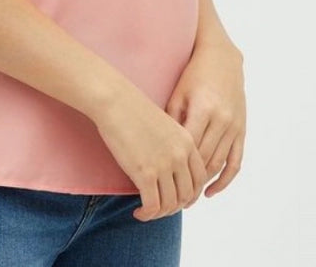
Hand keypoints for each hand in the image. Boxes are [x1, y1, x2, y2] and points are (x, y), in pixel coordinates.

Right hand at [93, 81, 208, 220]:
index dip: (191, 194)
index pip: (200, 178)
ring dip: (160, 214)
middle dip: (175, 206)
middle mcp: (180, 155)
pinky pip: (153, 206)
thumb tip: (170, 170)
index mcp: (187, 141)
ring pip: (171, 204)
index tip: (179, 199)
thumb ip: (173, 145)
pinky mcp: (146, 174)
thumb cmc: (133, 109)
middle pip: (187, 194)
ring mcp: (164, 165)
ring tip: (148, 212)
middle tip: (161, 208)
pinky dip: (147, 215)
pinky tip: (138, 213)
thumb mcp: (164, 125)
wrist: (115, 101)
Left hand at [165, 40, 245, 200]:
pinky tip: (211, 192)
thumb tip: (160, 150)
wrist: (222, 58)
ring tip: (187, 197)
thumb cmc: (193, 74)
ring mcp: (235, 126)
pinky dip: (225, 180)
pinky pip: (236, 162)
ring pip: (219, 163)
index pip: (188, 147)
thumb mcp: (178, 93)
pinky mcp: (242, 130)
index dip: (176, 166)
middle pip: (204, 160)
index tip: (160, 180)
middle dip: (188, 180)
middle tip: (171, 197)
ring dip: (204, 183)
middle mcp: (222, 119)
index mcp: (204, 109)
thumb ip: (172, 120)